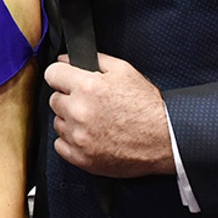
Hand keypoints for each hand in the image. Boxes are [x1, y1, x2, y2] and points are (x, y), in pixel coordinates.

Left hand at [45, 53, 174, 177]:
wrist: (165, 139)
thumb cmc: (147, 106)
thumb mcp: (124, 70)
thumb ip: (93, 59)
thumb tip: (68, 58)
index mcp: (87, 87)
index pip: (51, 73)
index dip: (60, 74)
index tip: (65, 79)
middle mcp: (79, 111)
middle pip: (54, 99)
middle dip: (69, 98)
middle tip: (90, 102)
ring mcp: (79, 137)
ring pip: (57, 122)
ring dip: (70, 120)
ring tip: (94, 121)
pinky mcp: (82, 158)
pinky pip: (61, 145)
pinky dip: (71, 141)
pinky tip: (89, 136)